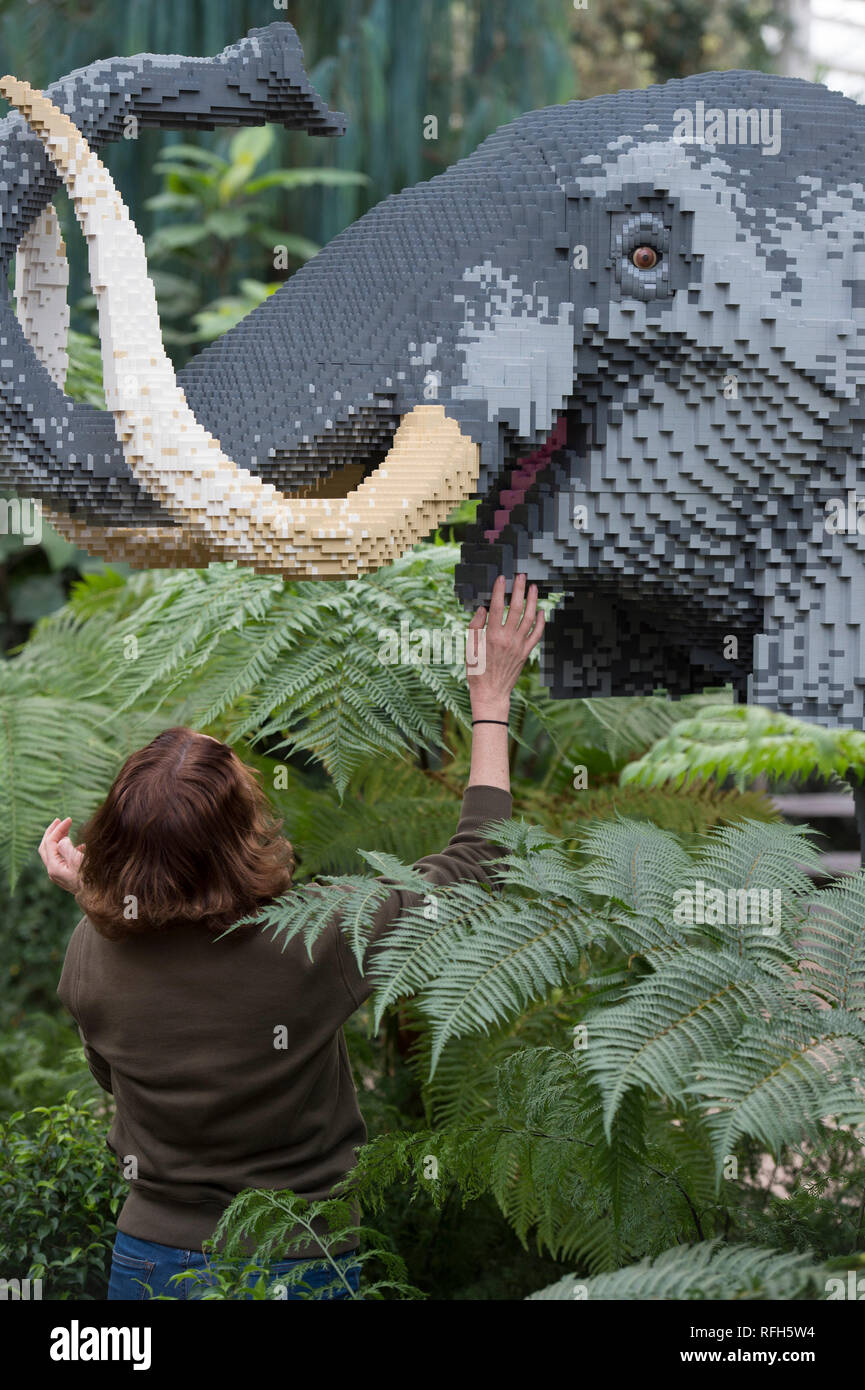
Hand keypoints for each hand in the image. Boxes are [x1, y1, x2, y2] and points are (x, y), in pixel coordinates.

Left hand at [38, 817, 83, 894]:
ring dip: (59, 839)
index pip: (50, 842)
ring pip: (54, 853)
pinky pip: (63, 859)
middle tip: (59, 820)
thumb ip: (66, 847)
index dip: (59, 829)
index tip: (69, 819)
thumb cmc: (90, 879)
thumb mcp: (78, 860)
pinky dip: (67, 848)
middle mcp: (53, 871)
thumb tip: (62, 840)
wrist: (98, 898)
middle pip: (46, 847)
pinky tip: (81, 845)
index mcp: (54, 867)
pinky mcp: (67, 876)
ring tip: (67, 829)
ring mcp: (60, 875)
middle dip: (52, 832)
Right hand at [466, 573, 544, 716]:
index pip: (497, 606)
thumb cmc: (477, 672)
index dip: (500, 590)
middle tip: (522, 576)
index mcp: (491, 636)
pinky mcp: (526, 653)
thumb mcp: (469, 649)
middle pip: (516, 608)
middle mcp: (508, 639)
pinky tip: (541, 611)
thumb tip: (482, 609)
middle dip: (519, 590)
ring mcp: (519, 646)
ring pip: (529, 618)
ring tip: (534, 588)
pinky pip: (537, 634)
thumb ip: (474, 627)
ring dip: (533, 601)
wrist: (491, 692)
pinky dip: (541, 622)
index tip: (502, 578)